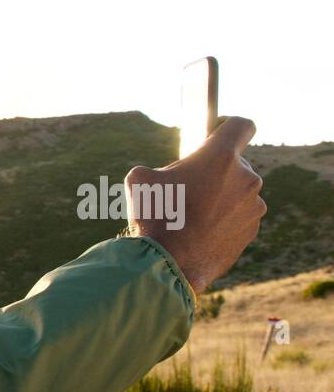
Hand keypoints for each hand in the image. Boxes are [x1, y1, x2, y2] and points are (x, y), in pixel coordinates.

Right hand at [124, 116, 265, 293]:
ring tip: (191, 217)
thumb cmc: (154, 218)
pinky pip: (238, 218)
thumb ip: (158, 167)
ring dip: (220, 198)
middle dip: (214, 172)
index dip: (228, 126)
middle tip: (187, 188)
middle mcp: (246, 178)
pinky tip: (199, 234)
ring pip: (237, 193)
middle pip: (235, 164)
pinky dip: (222, 221)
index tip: (215, 135)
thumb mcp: (139, 180)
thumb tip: (160, 175)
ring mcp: (253, 206)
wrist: (168, 265)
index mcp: (221, 157)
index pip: (242, 125)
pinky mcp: (251, 231)